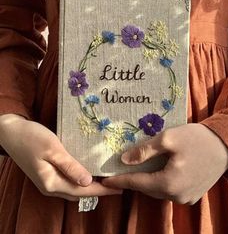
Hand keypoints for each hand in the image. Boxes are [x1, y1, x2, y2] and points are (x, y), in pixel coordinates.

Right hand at [0, 114, 121, 200]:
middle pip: (78, 192)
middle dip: (97, 190)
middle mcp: (50, 186)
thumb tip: (88, 181)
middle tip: (115, 183)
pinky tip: (87, 172)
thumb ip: (70, 166)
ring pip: (73, 188)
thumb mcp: (53, 149)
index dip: (101, 190)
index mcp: (51, 183)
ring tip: (104, 179)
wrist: (11, 132)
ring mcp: (47, 181)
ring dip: (89, 186)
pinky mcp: (47, 174)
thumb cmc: (31, 137)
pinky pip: (67, 181)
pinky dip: (80, 179)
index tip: (118, 189)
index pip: (82, 190)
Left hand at [102, 123, 227, 204]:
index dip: (120, 180)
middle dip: (132, 180)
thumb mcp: (168, 139)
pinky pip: (169, 190)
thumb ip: (144, 151)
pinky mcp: (192, 194)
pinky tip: (154, 171)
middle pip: (147, 188)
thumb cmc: (196, 139)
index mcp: (169, 183)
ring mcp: (186, 197)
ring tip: (133, 171)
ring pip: (157, 190)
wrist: (224, 145)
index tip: (105, 180)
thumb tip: (124, 160)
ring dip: (145, 181)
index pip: (137, 183)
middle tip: (118, 172)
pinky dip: (158, 182)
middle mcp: (177, 195)